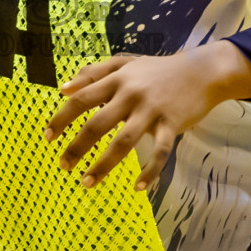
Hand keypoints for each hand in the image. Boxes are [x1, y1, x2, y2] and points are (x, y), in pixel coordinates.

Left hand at [42, 42, 250, 189]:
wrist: (201, 71)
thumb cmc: (158, 70)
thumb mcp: (125, 63)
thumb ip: (94, 72)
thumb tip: (64, 89)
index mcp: (117, 80)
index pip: (81, 98)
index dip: (62, 118)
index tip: (48, 137)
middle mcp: (131, 94)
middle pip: (96, 124)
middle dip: (76, 147)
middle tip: (63, 166)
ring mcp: (152, 110)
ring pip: (123, 142)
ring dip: (103, 165)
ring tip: (87, 182)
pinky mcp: (172, 124)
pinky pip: (159, 153)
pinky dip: (150, 172)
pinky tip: (138, 187)